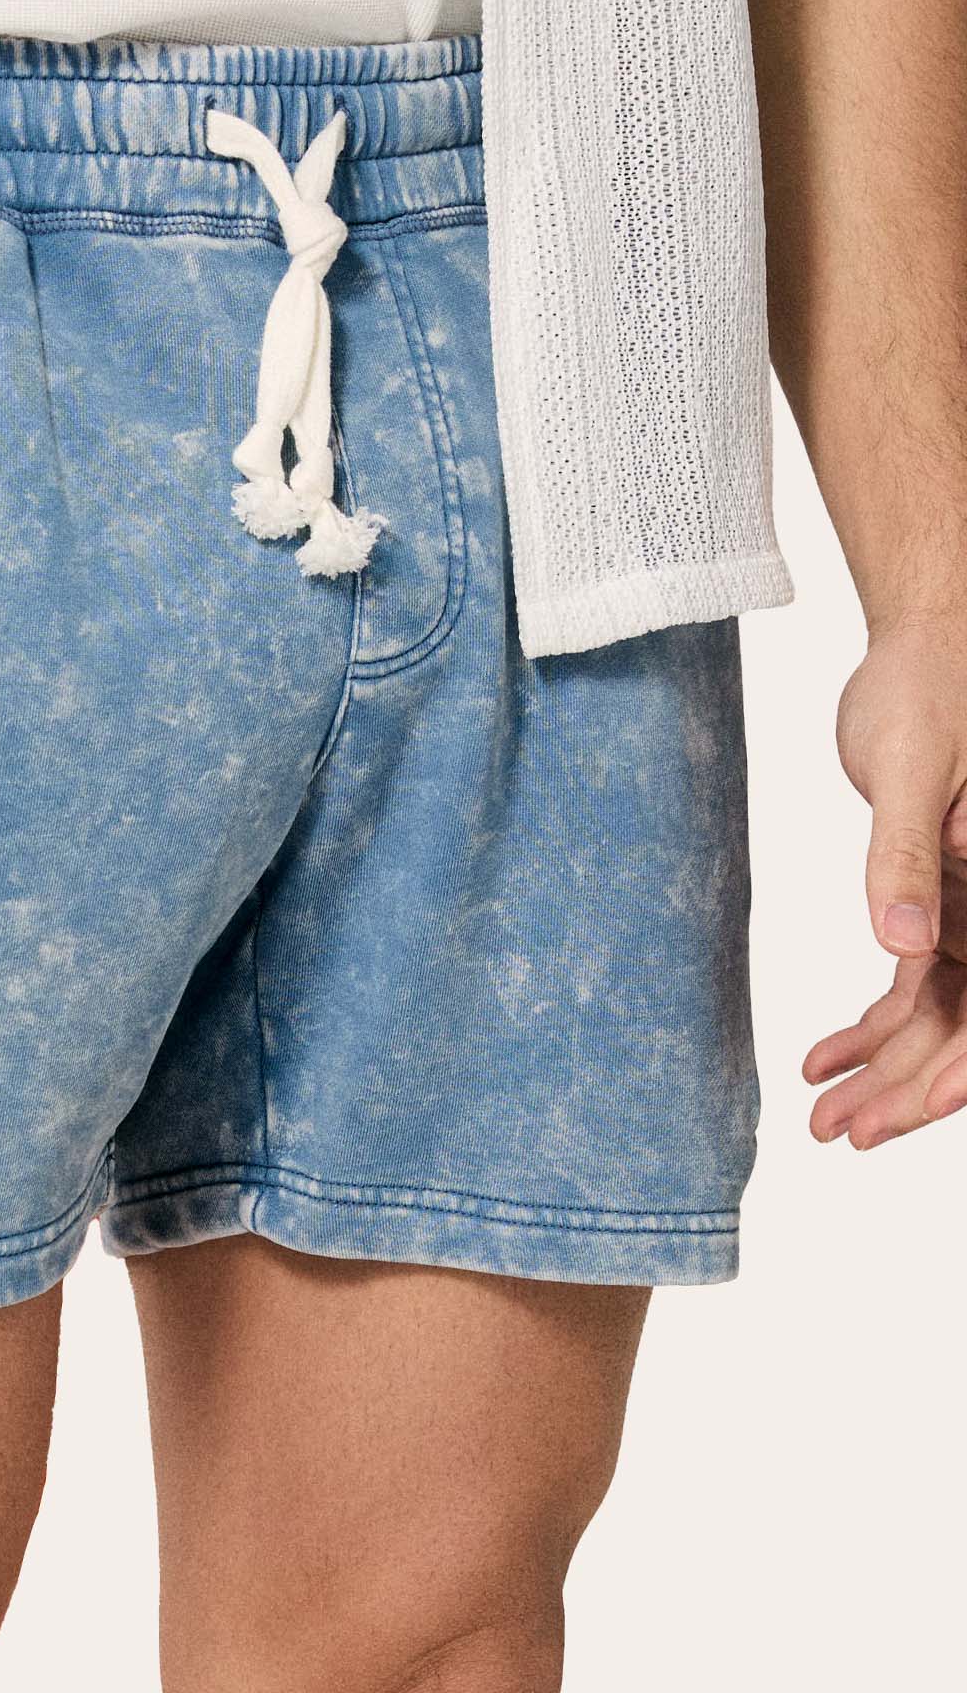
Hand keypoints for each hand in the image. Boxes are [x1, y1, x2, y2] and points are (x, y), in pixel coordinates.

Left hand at [804, 618, 966, 1146]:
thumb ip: (903, 855)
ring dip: (885, 1066)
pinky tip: (819, 1057)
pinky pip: (917, 979)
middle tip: (836, 1134)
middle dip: (907, 1087)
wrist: (926, 638)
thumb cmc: (929, 684)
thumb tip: (902, 946)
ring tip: (819, 1116)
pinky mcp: (950, 897)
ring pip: (942, 1013)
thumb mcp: (906, 767)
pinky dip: (872, 1020)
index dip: (957, 1074)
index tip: (901, 1119)